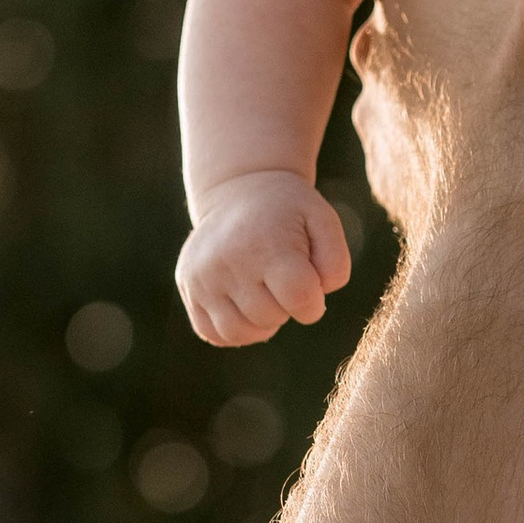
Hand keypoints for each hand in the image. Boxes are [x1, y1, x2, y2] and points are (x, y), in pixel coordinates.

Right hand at [179, 171, 353, 345]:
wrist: (238, 190)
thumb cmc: (288, 211)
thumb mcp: (323, 221)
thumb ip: (335, 262)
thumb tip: (318, 295)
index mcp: (267, 246)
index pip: (300, 299)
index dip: (313, 302)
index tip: (310, 285)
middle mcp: (228, 263)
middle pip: (270, 317)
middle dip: (286, 307)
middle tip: (283, 280)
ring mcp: (203, 276)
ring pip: (237, 332)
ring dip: (260, 323)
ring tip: (265, 295)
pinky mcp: (188, 286)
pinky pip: (212, 332)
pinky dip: (234, 329)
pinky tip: (245, 307)